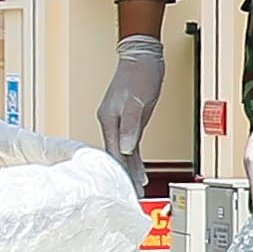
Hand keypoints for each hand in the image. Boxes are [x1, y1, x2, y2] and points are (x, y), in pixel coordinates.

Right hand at [97, 34, 166, 188]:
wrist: (142, 56)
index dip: (121, 172)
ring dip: (129, 171)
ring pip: (123, 153)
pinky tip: (138, 170)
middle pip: (116, 156)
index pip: (114, 153)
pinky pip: (129, 145)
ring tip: (137, 188)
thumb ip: (130, 125)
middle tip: (133, 195)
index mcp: (109, 120)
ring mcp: (119, 122)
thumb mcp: (137, 100)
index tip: (127, 188)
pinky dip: (134, 159)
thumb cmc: (139, 74)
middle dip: (124, 176)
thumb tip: (125, 148)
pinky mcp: (129, 121)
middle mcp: (111, 123)